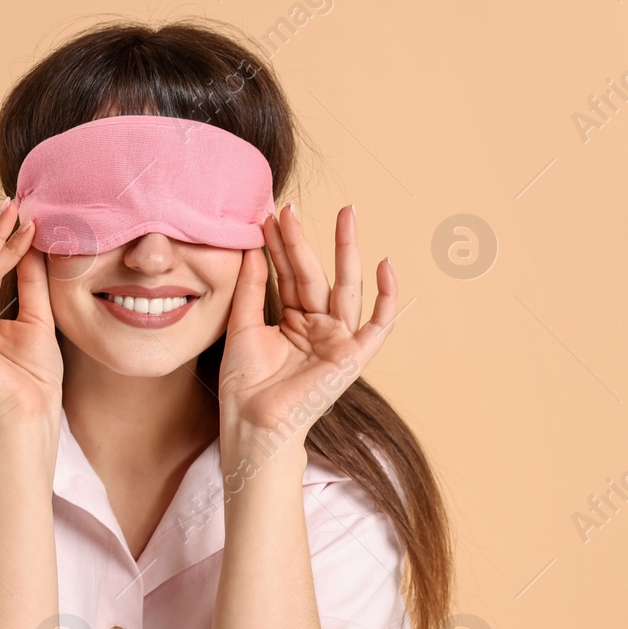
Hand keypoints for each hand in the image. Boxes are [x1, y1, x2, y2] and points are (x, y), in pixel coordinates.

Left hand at [216, 204, 396, 461]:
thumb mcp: (241, 327)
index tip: (269, 215)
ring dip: (345, 250)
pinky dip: (386, 297)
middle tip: (293, 205)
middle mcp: (318, 327)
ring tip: (346, 213)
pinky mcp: (353, 357)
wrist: (252, 423)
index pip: (288, 274)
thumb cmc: (244, 385)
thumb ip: (251, 288)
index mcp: (293, 321)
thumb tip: (254, 248)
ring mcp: (337, 340)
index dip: (281, 246)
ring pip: (344, 286)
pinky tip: (385, 265)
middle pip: (314, 274)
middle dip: (305, 240)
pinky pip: (378, 324)